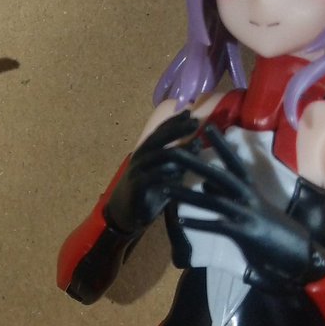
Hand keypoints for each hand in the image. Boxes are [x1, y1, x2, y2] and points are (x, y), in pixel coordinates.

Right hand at [106, 111, 201, 234]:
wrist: (126, 212)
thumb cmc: (150, 189)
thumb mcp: (167, 172)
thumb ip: (180, 160)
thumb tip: (198, 144)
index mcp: (146, 150)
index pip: (160, 131)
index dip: (174, 121)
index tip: (189, 113)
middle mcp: (141, 156)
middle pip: (158, 138)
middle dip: (176, 129)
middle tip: (194, 123)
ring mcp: (137, 171)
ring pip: (157, 155)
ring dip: (177, 151)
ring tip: (194, 147)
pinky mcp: (136, 187)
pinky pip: (150, 177)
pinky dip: (164, 174)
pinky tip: (178, 174)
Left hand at [166, 125, 324, 290]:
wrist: (301, 254)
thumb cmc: (275, 231)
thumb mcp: (251, 207)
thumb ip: (227, 194)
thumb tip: (204, 183)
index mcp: (251, 189)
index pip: (234, 162)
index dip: (221, 145)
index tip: (207, 127)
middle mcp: (249, 197)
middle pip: (219, 175)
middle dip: (195, 163)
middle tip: (174, 152)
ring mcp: (247, 214)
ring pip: (213, 201)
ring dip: (187, 196)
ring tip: (165, 190)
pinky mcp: (245, 233)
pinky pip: (218, 226)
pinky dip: (199, 224)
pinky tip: (181, 221)